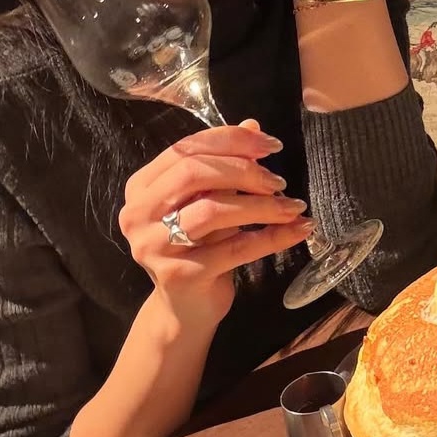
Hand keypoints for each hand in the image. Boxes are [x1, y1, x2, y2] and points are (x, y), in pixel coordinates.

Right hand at [118, 119, 310, 325]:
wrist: (186, 309)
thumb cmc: (199, 247)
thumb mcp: (209, 201)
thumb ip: (225, 164)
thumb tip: (254, 127)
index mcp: (142, 187)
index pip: (186, 148)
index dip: (231, 141)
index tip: (270, 146)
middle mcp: (139, 214)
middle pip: (194, 173)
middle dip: (244, 171)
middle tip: (279, 181)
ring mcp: (154, 246)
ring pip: (213, 210)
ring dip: (261, 205)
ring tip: (292, 206)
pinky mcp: (179, 276)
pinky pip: (234, 249)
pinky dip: (271, 237)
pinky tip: (297, 230)